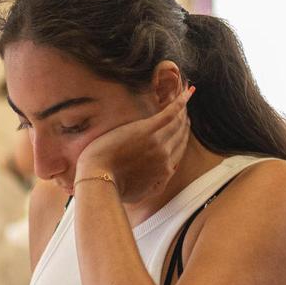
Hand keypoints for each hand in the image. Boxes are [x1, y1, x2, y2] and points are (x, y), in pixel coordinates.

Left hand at [75, 86, 193, 202]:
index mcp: (165, 170)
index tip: (183, 128)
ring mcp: (158, 141)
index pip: (179, 150)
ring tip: (184, 96)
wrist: (100, 179)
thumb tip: (167, 174)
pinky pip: (170, 113)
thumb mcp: (142, 193)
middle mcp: (166, 155)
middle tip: (184, 110)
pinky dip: (180, 102)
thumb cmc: (115, 188)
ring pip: (177, 122)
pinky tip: (185, 91)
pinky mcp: (146, 130)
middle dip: (184, 121)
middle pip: (180, 134)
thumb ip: (157, 184)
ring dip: (183, 109)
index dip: (182, 137)